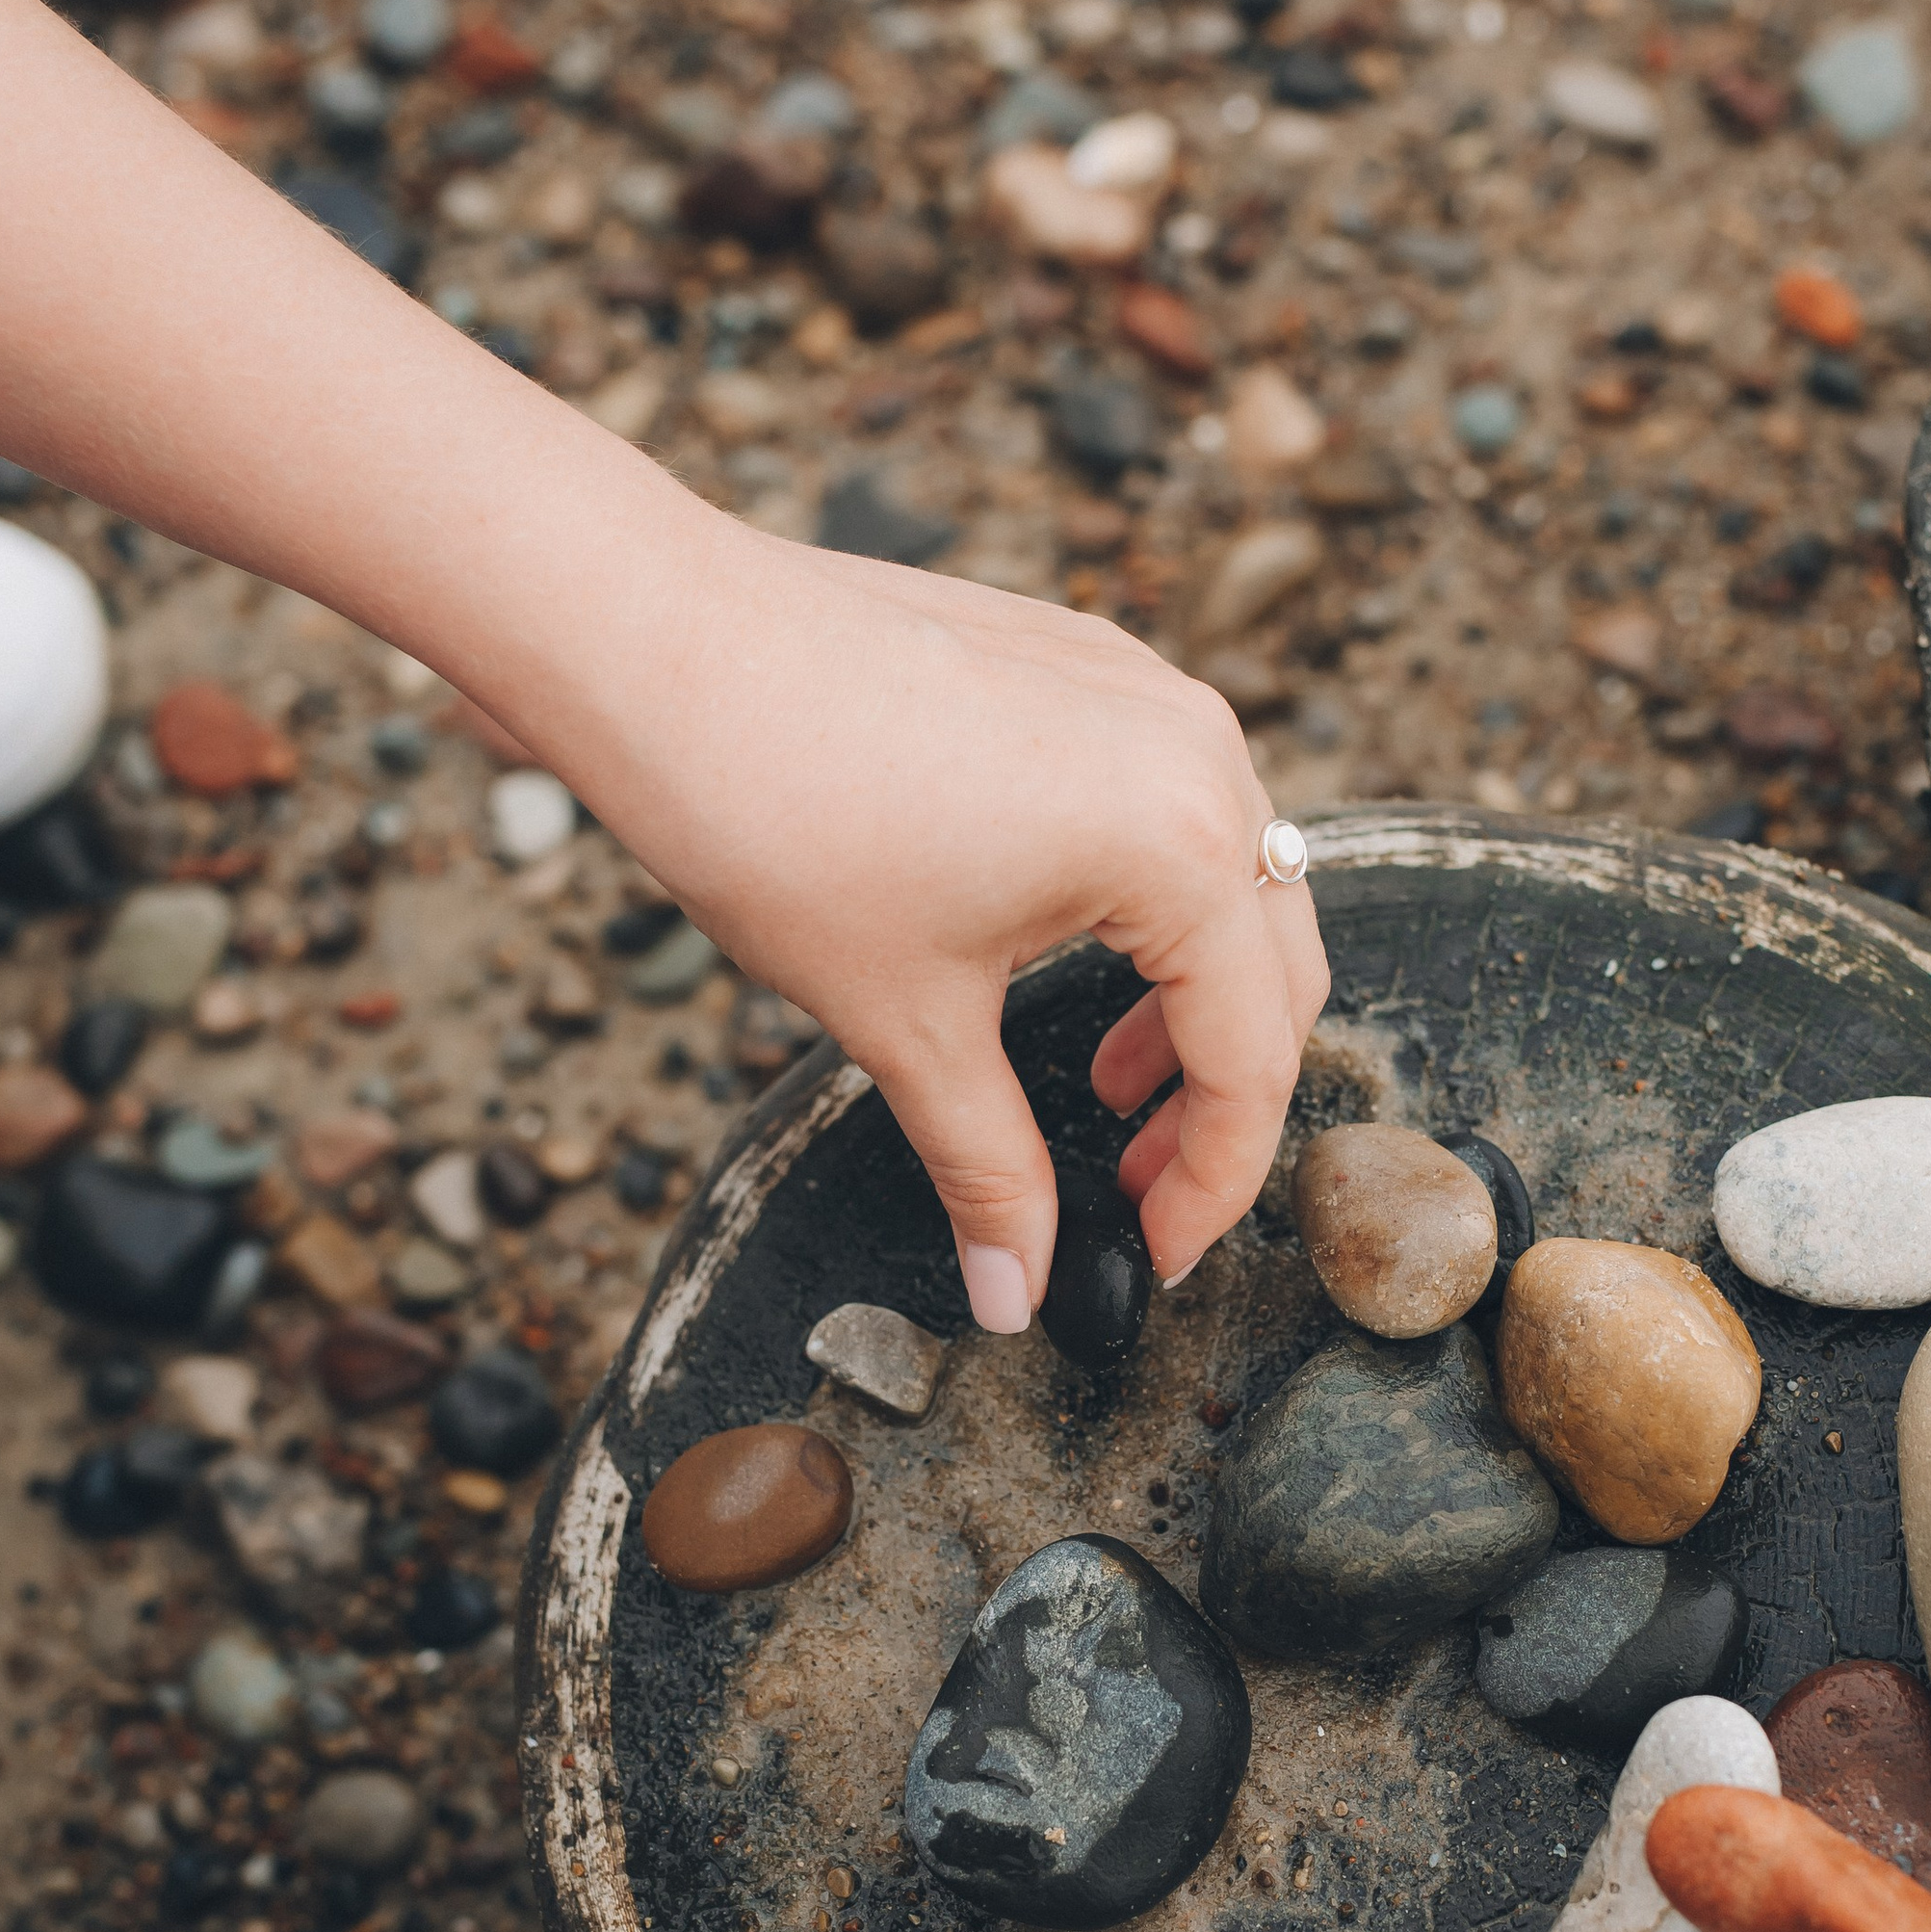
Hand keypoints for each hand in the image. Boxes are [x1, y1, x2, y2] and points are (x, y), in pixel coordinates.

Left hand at [553, 524, 1331, 1325]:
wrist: (654, 637)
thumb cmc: (773, 812)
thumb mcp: (901, 1022)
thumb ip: (990, 1166)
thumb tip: (1018, 1294)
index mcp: (1178, 846)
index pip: (1253, 1055)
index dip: (1213, 1180)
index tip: (1157, 1258)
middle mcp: (1196, 752)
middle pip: (1275, 967)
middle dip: (1218, 1093)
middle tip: (1137, 1187)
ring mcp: (1143, 690)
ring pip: (1233, 878)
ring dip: (1190, 996)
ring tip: (1101, 1081)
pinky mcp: (1083, 659)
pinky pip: (1170, 800)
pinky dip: (1150, 901)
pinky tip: (1059, 950)